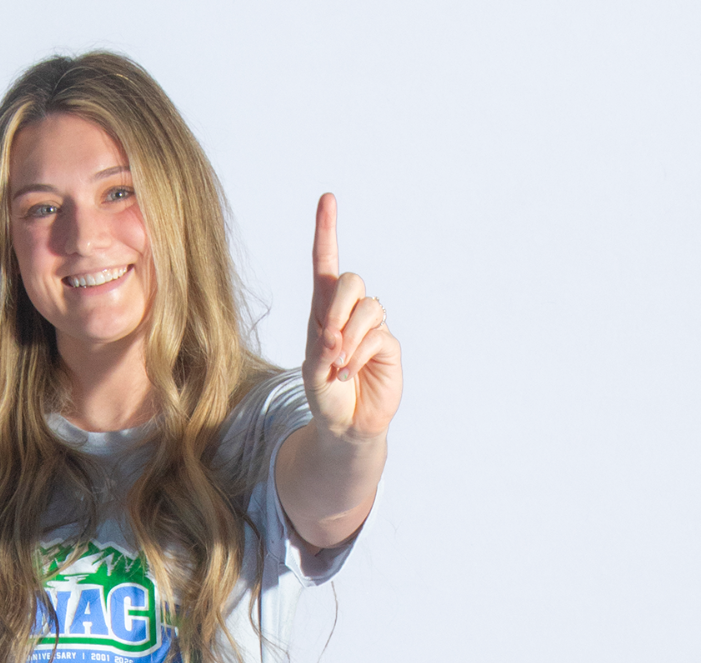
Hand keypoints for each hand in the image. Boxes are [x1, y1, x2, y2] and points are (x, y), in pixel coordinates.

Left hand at [303, 193, 402, 437]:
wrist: (345, 425)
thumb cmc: (323, 395)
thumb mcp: (311, 374)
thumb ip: (319, 352)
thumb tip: (335, 335)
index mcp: (322, 310)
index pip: (326, 263)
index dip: (327, 231)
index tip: (328, 199)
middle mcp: (348, 312)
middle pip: (352, 281)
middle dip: (338, 307)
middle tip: (328, 340)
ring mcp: (371, 327)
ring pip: (368, 309)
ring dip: (349, 338)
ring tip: (338, 364)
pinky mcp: (388, 345)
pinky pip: (378, 335)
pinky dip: (359, 354)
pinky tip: (349, 372)